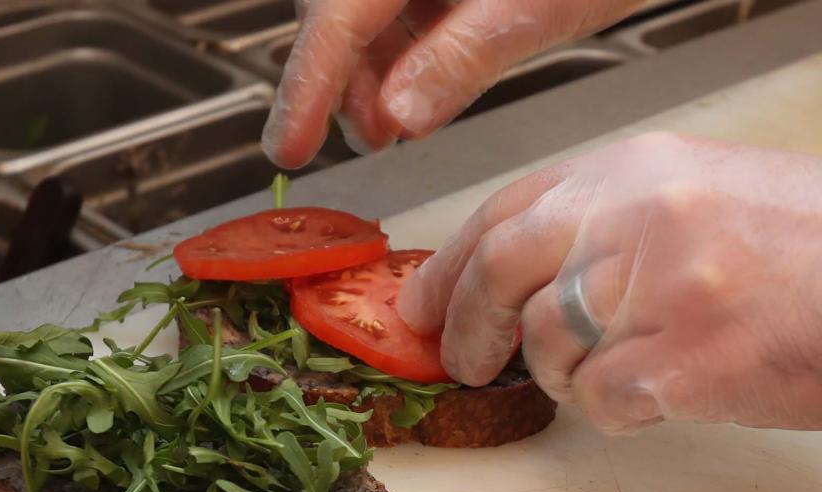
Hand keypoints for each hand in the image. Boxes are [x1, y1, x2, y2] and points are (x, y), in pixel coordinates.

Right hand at [262, 0, 641, 168]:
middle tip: (372, 138)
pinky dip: (403, 53)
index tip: (287, 147)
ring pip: (365, 14)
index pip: (339, 13)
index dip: (307, 87)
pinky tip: (419, 86)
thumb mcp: (536, 6)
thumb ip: (461, 60)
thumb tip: (399, 117)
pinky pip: (398, 7)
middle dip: (345, 82)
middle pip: (340, 10)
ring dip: (373, 75)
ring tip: (396, 122)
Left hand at [397, 133, 821, 433]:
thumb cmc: (799, 249)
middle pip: (501, 271)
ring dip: (559, 376)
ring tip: (610, 373)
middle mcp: (637, 216)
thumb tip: (511, 277)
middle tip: (462, 363)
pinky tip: (651, 398)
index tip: (419, 306)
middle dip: (466, 326)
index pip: (503, 211)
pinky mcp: (685, 359)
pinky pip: (599, 399)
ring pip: (545, 344)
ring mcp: (661, 285)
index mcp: (632, 170)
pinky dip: (610, 411)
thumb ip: (597, 225)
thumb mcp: (691, 197)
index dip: (447, 266)